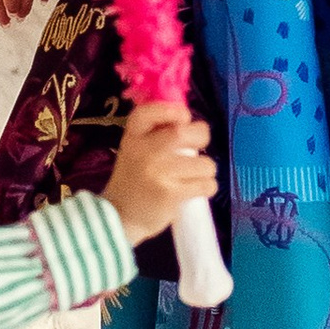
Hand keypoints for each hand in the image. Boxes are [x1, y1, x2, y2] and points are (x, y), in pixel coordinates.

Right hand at [103, 102, 216, 248]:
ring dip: (207, 170)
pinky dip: (208, 186)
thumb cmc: (134, 180)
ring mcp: (158, 173)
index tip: (184, 118)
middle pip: (183, 132)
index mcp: (133, 137)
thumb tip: (188, 120)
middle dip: (202, 137)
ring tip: (196, 175)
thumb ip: (155, 134)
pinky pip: (205, 184)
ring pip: (203, 163)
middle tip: (199, 148)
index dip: (171, 110)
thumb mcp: (135, 150)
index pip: (148, 112)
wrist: (121, 218)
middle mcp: (144, 152)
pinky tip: (197, 189)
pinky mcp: (171, 194)